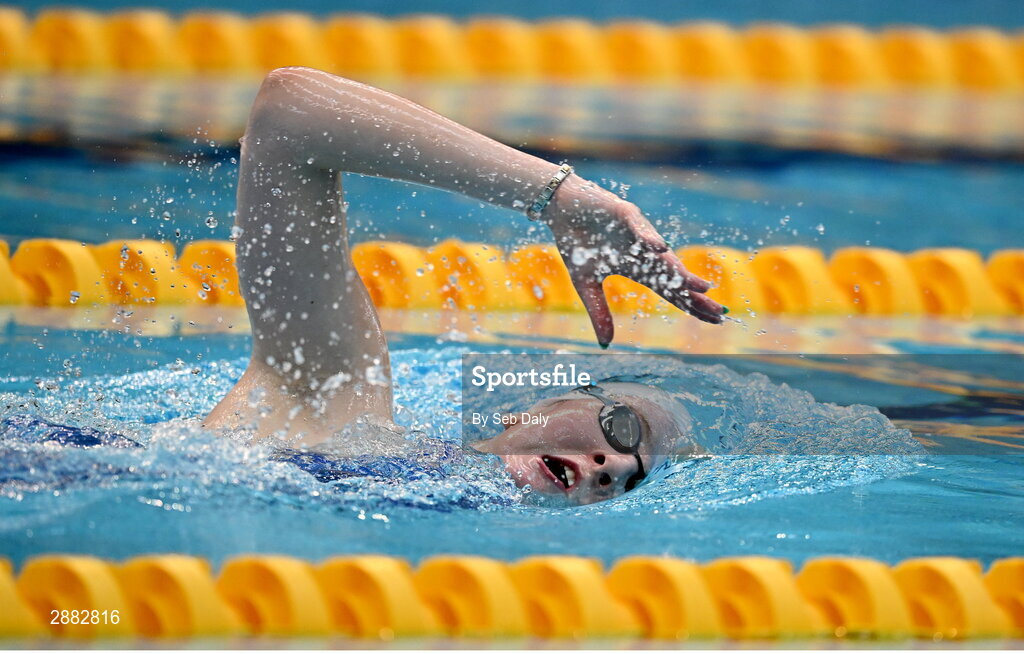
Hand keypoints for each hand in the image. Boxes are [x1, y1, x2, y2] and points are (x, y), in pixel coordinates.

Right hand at [542, 177, 724, 346]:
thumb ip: (599, 312)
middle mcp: (645, 251)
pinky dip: (649, 238)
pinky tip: (660, 249)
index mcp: (638, 268)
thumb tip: (606, 345)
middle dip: (695, 294)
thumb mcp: (585, 284)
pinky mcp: (625, 214)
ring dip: (680, 271)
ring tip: (700, 287)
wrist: (560, 207)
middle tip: (720, 312)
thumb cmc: (576, 242)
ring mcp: (637, 232)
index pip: (670, 290)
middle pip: (674, 277)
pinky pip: (640, 228)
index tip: (714, 320)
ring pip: (663, 255)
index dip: (691, 305)